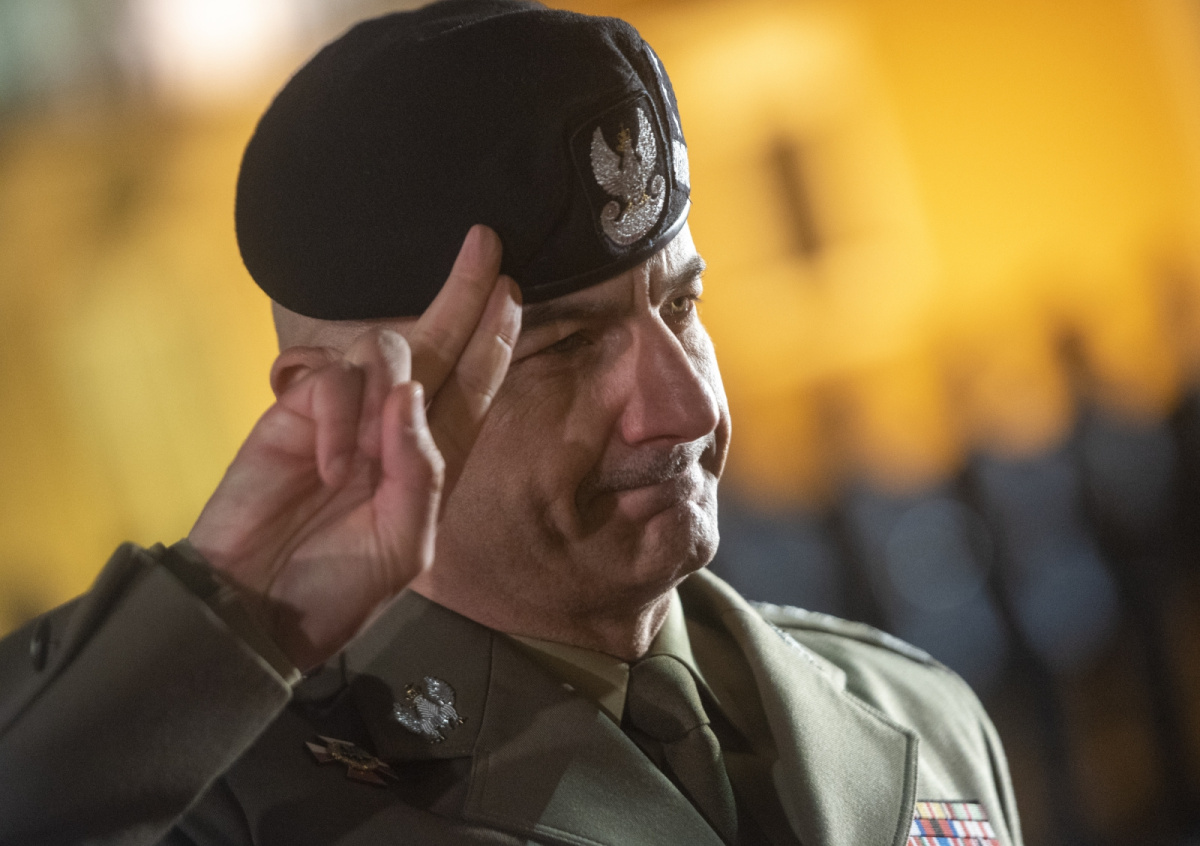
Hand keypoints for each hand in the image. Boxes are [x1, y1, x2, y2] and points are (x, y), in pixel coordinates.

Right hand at [188, 225, 520, 670]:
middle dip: (463, 294)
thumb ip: (421, 473)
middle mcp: (395, 428)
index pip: (474, 386)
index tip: (511, 289)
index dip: (493, 338)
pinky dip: (335, 415)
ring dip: (384, 391)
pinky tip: (327, 464)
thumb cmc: (336, 587)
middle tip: (486, 241)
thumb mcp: (404, 547)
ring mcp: (346, 417)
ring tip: (358, 464)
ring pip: (384, 351)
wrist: (253, 608)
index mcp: (433, 459)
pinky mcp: (295, 411)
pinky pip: (329, 377)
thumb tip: (411, 394)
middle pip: (437, 344)